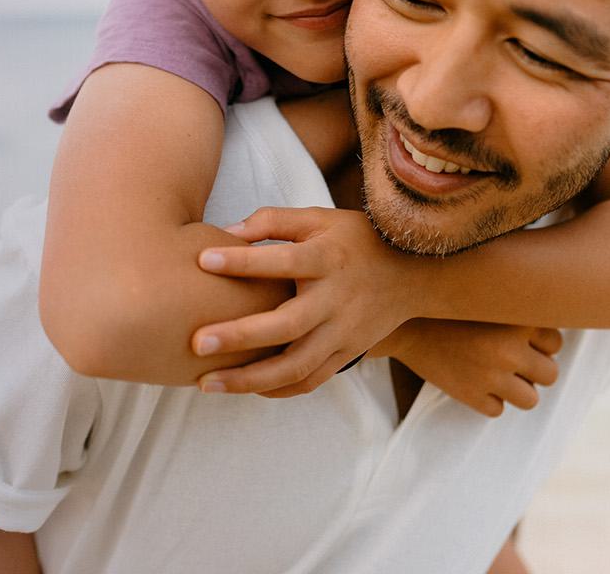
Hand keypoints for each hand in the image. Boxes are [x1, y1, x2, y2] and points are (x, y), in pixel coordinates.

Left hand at [190, 206, 420, 396]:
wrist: (413, 274)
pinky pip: (310, 381)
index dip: (243, 261)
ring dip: (249, 379)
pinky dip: (277, 390)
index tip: (202, 261)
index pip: (283, 261)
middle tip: (196, 343)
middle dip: (240, 337)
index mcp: (328, 258)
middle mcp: (336, 299)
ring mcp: (344, 332)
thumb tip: (227, 233)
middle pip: (286, 326)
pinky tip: (245, 388)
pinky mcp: (347, 354)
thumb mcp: (320, 218)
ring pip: (296, 366)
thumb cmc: (355, 239)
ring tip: (206, 383)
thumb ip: (274, 221)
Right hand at [382, 319, 562, 416]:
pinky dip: (488, 400)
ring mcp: (490, 376)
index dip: (540, 342)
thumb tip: (556, 333)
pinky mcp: (470, 396)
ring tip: (499, 375)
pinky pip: (497, 410)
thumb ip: (520, 310)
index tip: (521, 336)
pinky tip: (474, 380)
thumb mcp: (489, 298)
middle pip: (550, 374)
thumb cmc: (451, 307)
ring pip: (530, 400)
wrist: (403, 321)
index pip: (556, 342)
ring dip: (518, 390)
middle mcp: (508, 348)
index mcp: (517, 319)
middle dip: (535, 369)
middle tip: (513, 359)